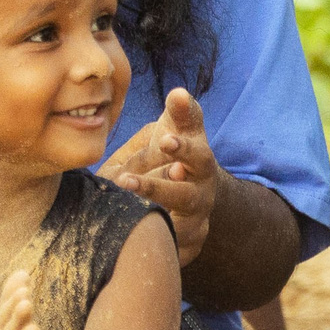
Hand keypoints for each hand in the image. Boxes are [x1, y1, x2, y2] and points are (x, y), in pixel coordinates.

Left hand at [97, 89, 217, 267]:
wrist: (175, 222)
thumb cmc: (155, 174)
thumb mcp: (150, 151)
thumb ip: (149, 140)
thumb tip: (165, 112)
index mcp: (189, 143)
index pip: (192, 120)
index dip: (186, 109)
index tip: (177, 96)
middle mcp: (202, 171)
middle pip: (201, 157)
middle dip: (184, 148)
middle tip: (165, 141)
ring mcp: (200, 202)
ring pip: (184, 196)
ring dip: (156, 189)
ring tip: (126, 182)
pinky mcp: (192, 233)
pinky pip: (177, 231)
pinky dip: (158, 225)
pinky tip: (140, 222)